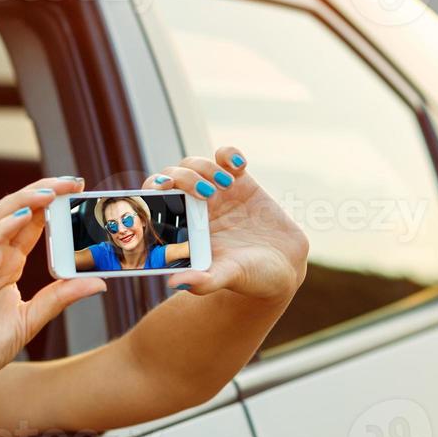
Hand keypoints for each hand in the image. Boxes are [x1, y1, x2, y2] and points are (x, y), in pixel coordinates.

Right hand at [0, 176, 106, 390]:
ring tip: (51, 190)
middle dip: (42, 191)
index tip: (78, 191)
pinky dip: (3, 227)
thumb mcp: (32, 320)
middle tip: (71, 182)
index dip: (52, 204)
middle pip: (15, 211)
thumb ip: (60, 297)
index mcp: (7, 266)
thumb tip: (97, 282)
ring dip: (23, 199)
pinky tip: (23, 216)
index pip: (31, 224)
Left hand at [145, 147, 308, 299]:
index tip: (163, 188)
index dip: (152, 189)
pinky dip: (229, 154)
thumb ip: (203, 281)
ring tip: (226, 184)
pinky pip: (226, 157)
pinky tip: (239, 165)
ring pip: (196, 164)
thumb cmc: (250, 276)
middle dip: (183, 177)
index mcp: (182, 228)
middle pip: (173, 176)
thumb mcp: (227, 277)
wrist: (285, 267)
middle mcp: (194, 207)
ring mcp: (217, 192)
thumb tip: (174, 283)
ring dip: (205, 167)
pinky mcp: (240, 181)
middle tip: (205, 192)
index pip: (154, 201)